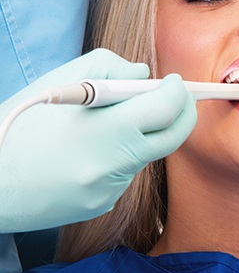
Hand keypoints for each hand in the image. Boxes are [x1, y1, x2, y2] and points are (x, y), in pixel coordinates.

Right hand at [0, 49, 196, 232]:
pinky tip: (89, 152)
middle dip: (183, 113)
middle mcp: (114, 165)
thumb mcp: (63, 81)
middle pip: (173, 137)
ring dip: (143, 134)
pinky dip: (119, 157)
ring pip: (146, 154)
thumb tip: (144, 75)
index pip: (166, 108)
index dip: (178, 92)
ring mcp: (109, 190)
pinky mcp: (100, 205)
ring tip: (110, 123)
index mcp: (108, 129)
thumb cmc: (22, 122)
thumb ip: (111, 67)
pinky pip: (124, 174)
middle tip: (180, 98)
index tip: (176, 82)